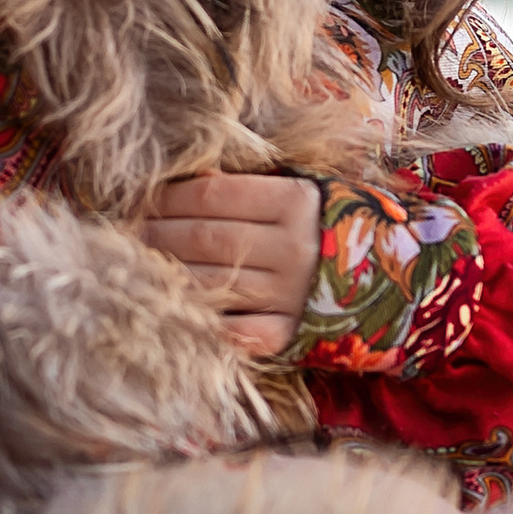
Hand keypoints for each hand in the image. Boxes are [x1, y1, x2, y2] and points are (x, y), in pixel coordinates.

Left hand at [139, 171, 322, 357]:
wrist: (384, 276)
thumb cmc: (323, 224)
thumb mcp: (295, 192)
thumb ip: (246, 187)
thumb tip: (193, 179)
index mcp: (293, 201)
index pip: (214, 197)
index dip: (170, 199)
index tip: (142, 201)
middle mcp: (293, 247)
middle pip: (207, 239)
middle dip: (159, 236)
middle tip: (129, 235)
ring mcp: (291, 294)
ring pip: (213, 283)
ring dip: (169, 275)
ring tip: (139, 267)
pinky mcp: (289, 334)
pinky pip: (235, 332)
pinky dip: (202, 321)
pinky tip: (174, 310)